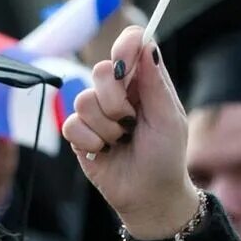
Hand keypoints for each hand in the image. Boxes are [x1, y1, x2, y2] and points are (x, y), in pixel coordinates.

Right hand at [62, 26, 200, 239]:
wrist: (149, 196)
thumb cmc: (165, 157)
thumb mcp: (169, 119)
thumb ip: (155, 83)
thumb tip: (146, 44)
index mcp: (143, 81)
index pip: (130, 44)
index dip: (124, 46)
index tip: (124, 61)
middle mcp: (117, 91)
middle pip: (100, 71)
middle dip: (116, 101)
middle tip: (131, 123)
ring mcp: (96, 112)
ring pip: (83, 100)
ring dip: (106, 128)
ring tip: (121, 141)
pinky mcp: (79, 133)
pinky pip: (71, 124)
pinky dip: (91, 141)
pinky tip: (104, 152)